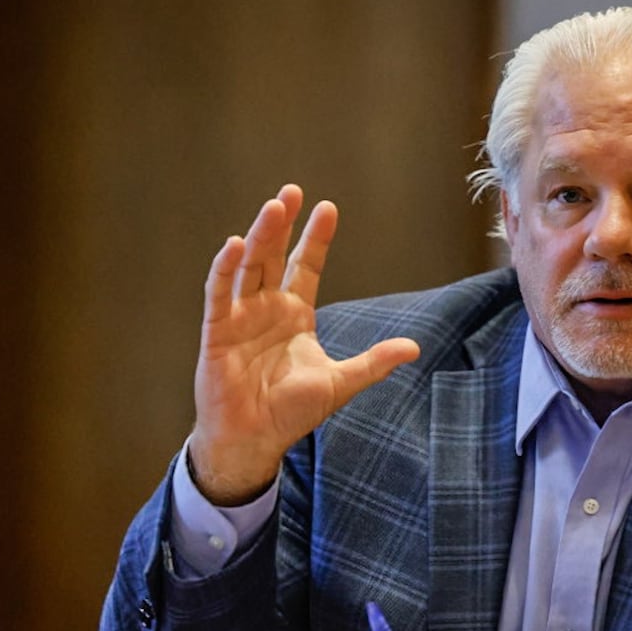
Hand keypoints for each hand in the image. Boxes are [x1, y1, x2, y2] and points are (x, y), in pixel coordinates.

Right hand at [190, 186, 419, 503]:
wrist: (254, 439)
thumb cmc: (291, 411)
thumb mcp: (340, 382)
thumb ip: (373, 363)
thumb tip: (414, 348)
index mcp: (295, 315)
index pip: (306, 266)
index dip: (316, 239)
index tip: (328, 208)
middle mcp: (267, 308)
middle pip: (274, 256)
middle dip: (282, 224)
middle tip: (292, 191)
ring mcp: (240, 317)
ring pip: (249, 266)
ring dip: (260, 236)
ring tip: (273, 207)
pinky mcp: (218, 331)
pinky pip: (220, 293)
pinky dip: (225, 268)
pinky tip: (234, 244)